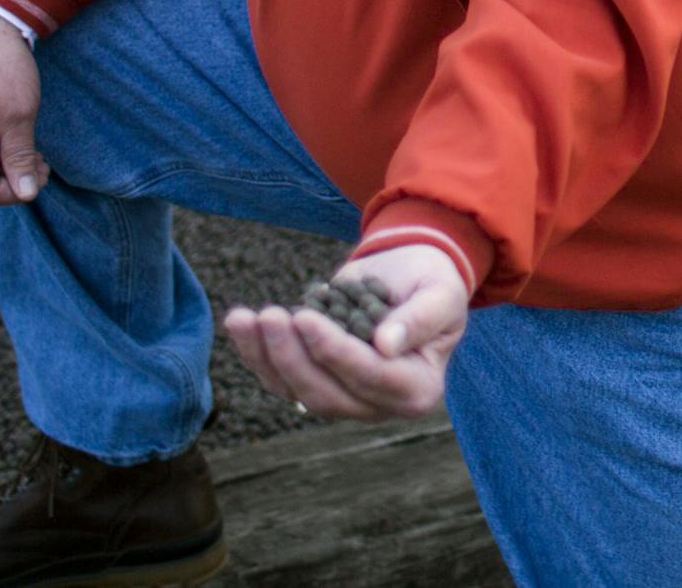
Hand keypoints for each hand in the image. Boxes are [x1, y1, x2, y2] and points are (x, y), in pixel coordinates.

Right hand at [0, 6, 49, 207]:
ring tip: (36, 156)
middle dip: (12, 184)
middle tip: (42, 165)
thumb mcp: (19, 113)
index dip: (17, 191)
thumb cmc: (5, 67)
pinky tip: (20, 148)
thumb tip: (26, 194)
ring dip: (7, 174)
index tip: (43, 173)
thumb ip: (20, 156)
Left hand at [223, 243, 467, 420]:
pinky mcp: (316, 385)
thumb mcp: (441, 293)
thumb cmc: (432, 283)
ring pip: (296, 391)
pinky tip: (240, 323)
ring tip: (245, 317)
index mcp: (418, 388)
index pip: (371, 376)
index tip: (305, 318)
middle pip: (327, 393)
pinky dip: (256, 353)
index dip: (336, 351)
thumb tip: (386, 345)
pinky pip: (280, 379)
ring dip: (266, 356)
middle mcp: (379, 405)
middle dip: (292, 356)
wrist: (409, 277)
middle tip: (271, 314)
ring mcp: (344, 400)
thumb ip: (419, 319)